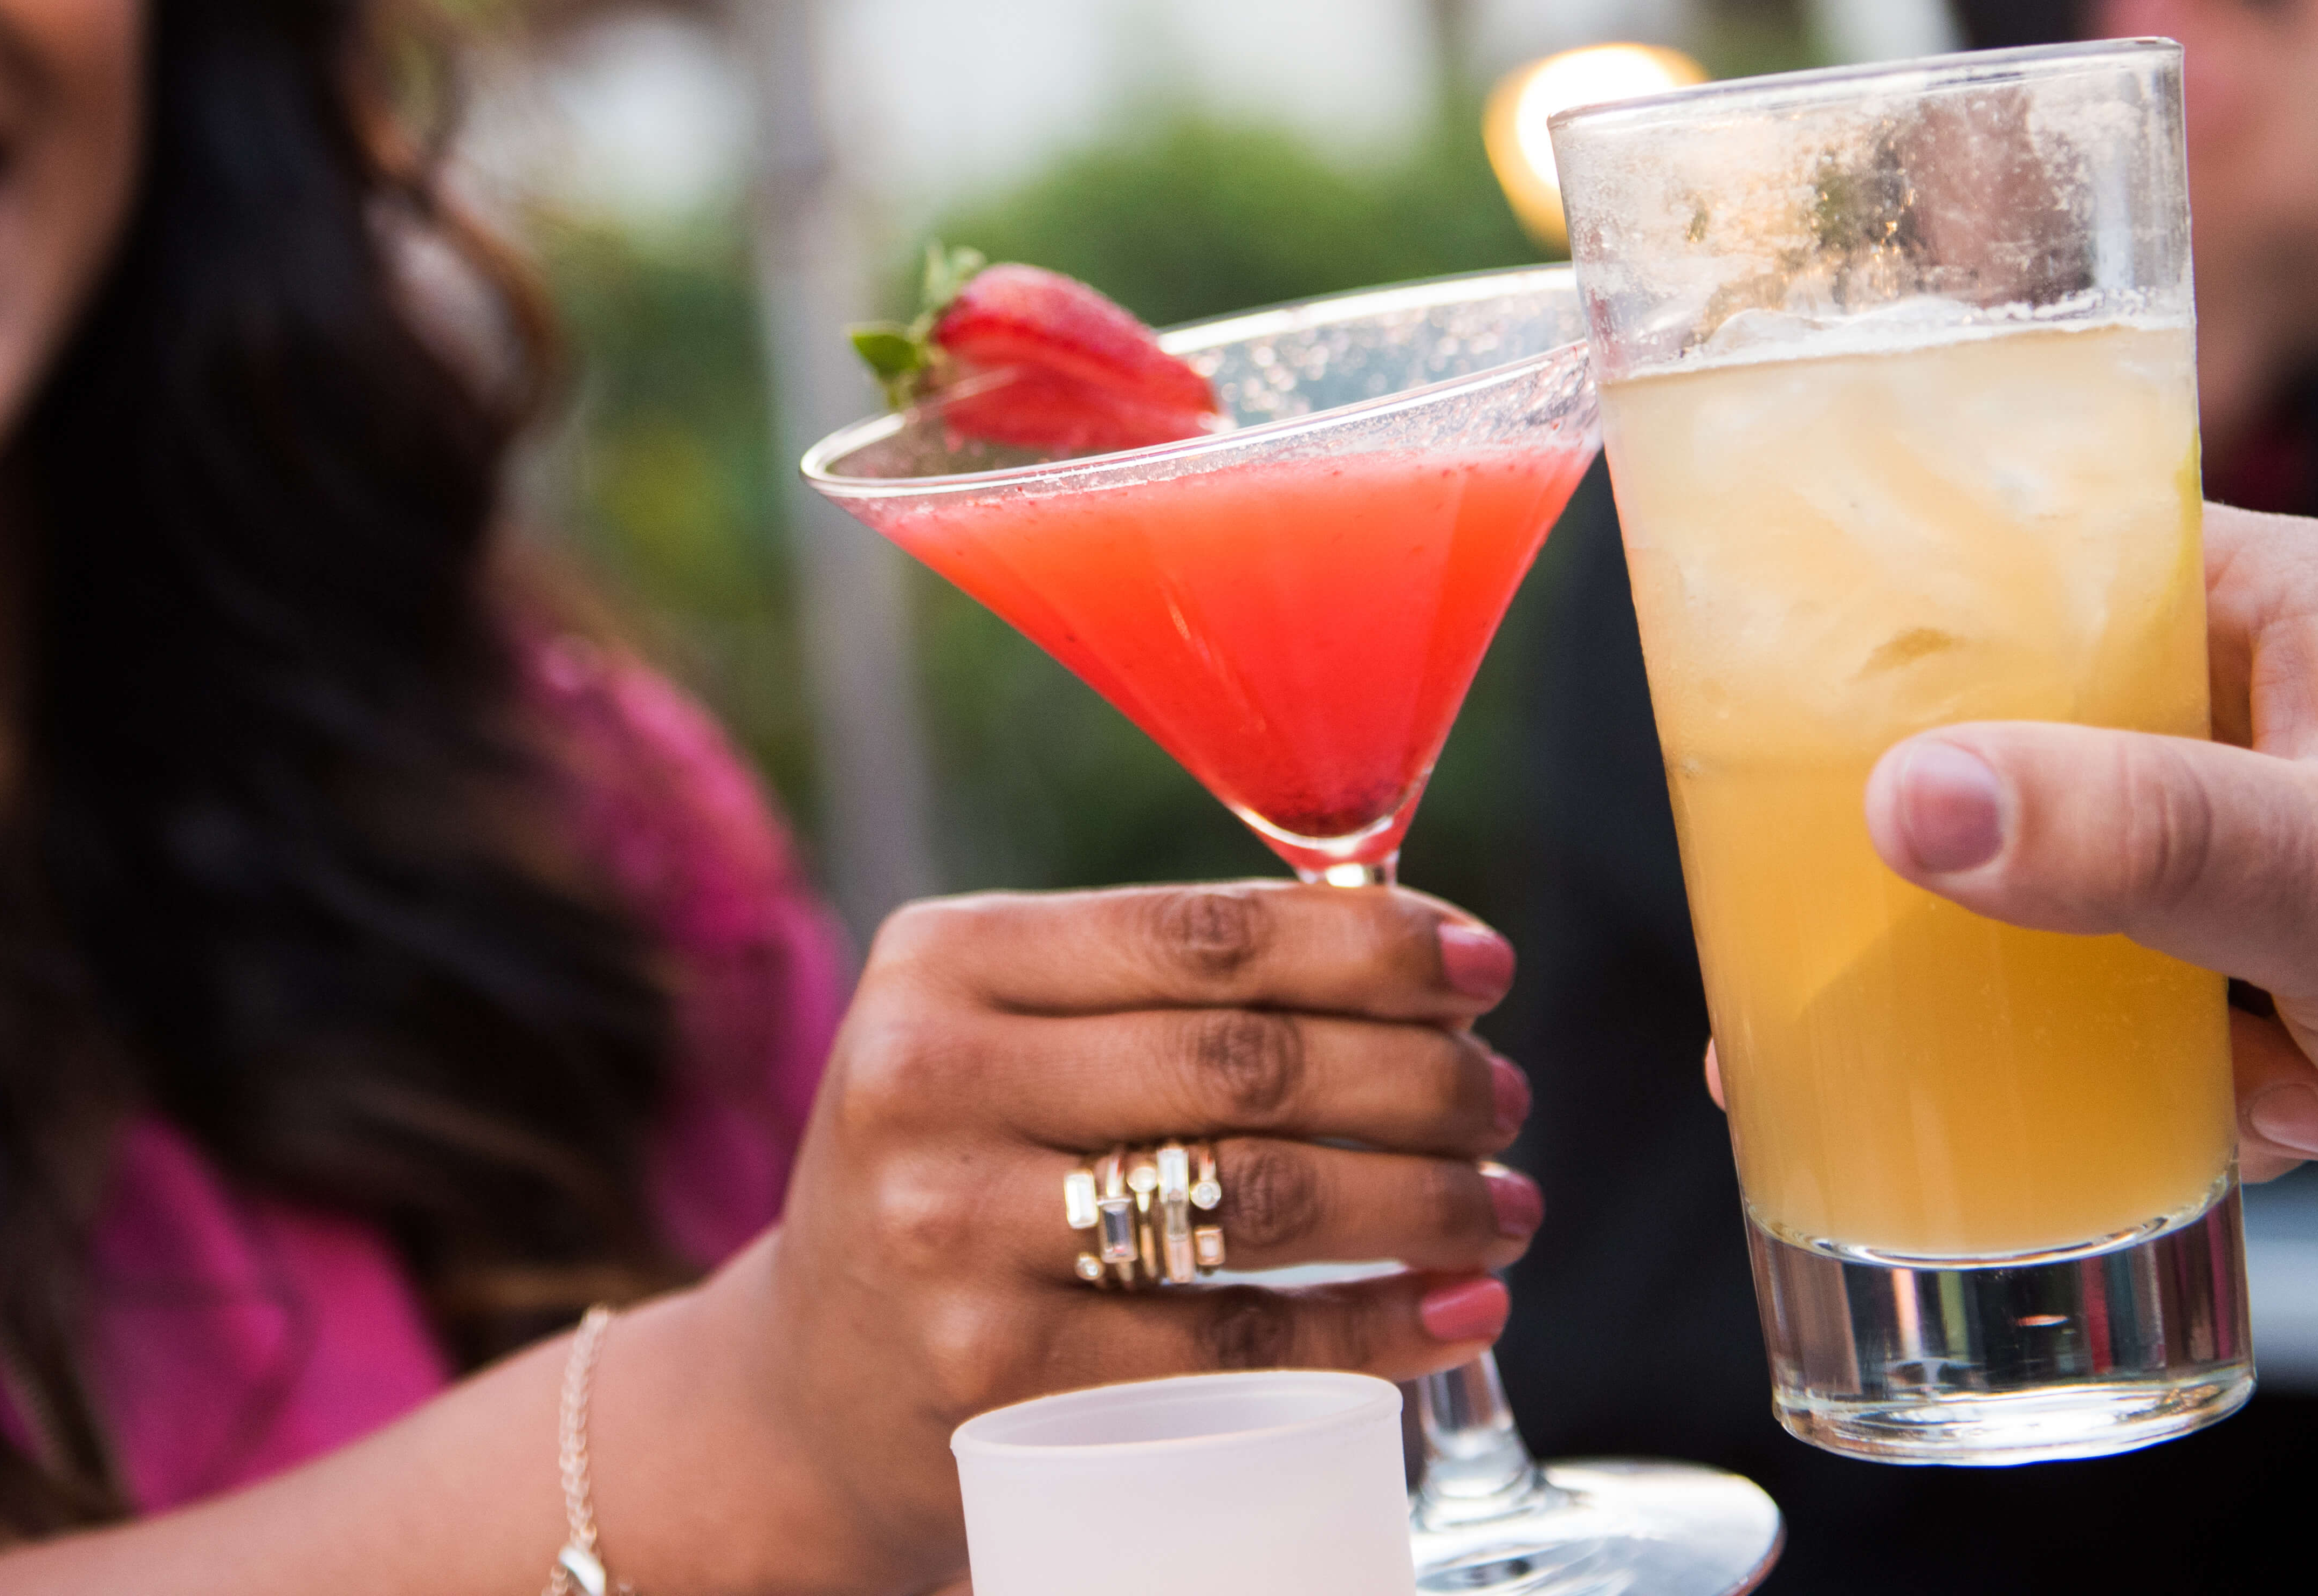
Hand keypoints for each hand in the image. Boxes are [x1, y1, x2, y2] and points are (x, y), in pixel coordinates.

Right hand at [660, 882, 1530, 1587]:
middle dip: (1420, 1077)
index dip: (1369, 945)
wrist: (810, 1383)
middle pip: (1248, 1060)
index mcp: (944, 959)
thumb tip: (1419, 946)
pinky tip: (1455, 1310)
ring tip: (1507, 1205)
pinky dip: (1375, 1327)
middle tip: (1504, 1100)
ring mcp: (955, 1232)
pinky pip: (1235, 1344)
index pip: (1204, 934)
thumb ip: (1163, 988)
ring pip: (1260, 1198)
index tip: (1482, 965)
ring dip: (1426, 1198)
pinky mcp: (995, 1375)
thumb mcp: (1004, 1037)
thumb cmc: (963, 1175)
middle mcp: (931, 1078)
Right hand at [1859, 506, 2317, 1374]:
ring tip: (1868, 1025)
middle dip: (1929, 821)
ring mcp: (2293, 873)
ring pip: (2080, 896)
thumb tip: (1911, 800)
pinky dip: (2107, 1081)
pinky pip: (2146, 1026)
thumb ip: (2142, 834)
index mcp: (2303, 623)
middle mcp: (2286, 728)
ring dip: (2005, 971)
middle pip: (2044, 740)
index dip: (1918, 607)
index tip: (1770, 671)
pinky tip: (2072, 1125)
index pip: (2063, 559)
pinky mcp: (2308, 1011)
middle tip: (1785, 879)